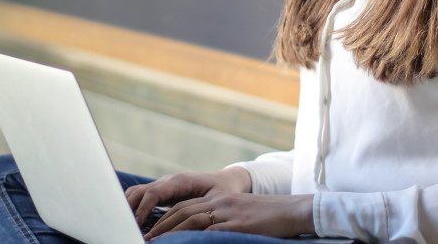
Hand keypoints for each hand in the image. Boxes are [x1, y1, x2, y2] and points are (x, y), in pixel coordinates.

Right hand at [126, 167, 251, 227]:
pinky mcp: (162, 192)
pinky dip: (134, 208)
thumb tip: (190, 225)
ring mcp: (163, 185)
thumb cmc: (223, 190)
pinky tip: (133, 223)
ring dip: (129, 208)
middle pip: (139, 192)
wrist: (226, 180)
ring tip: (127, 227)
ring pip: (136, 193)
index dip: (142, 209)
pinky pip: (142, 197)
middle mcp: (168, 181)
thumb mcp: (217, 201)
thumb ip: (202, 211)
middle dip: (129, 209)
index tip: (137, 225)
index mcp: (179, 181)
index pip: (153, 193)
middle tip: (126, 229)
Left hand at [144, 193, 314, 239]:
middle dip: (160, 225)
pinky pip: (210, 231)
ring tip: (154, 242)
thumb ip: (221, 220)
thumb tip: (203, 233)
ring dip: (169, 231)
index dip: (164, 218)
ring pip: (190, 219)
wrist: (293, 210)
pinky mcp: (237, 225)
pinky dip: (192, 238)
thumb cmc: (269, 217)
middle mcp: (219, 203)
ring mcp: (227, 212)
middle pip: (182, 211)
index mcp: (219, 199)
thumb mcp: (241, 214)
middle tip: (144, 237)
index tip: (149, 230)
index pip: (184, 206)